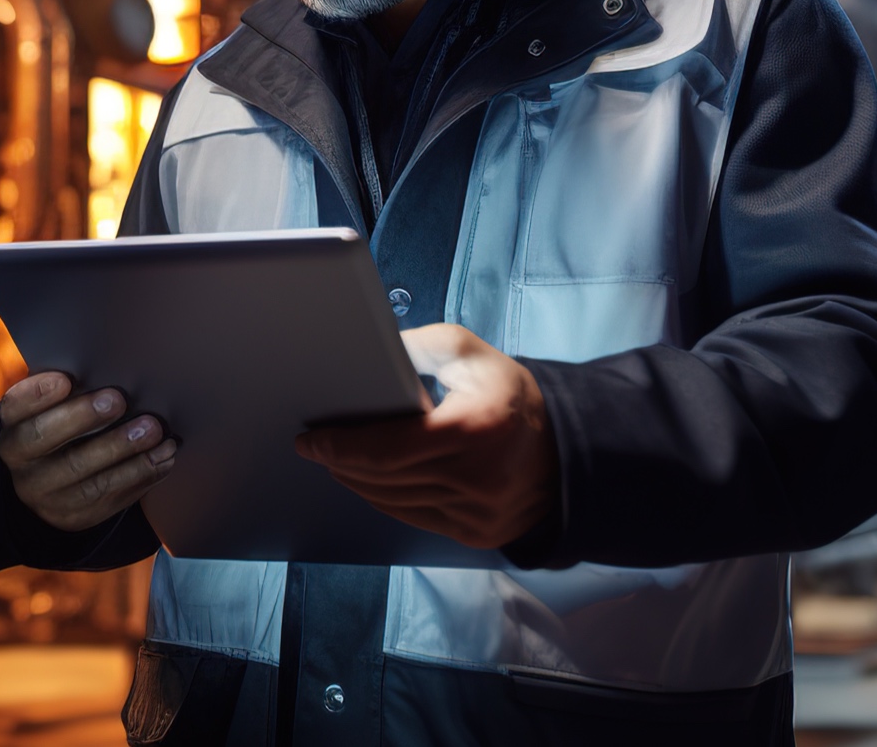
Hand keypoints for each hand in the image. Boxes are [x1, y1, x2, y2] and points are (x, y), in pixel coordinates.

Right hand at [0, 371, 177, 531]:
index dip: (37, 395)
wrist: (51, 487)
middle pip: (47, 441)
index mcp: (13, 429)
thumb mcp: (52, 412)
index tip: (66, 379)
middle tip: (119, 399)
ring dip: (124, 452)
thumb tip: (107, 369)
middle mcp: (23, 466)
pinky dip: (142, 475)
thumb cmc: (61, 431)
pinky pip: (110, 497)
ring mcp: (48, 496)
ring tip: (154, 431)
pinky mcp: (76, 517)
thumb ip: (68, 394)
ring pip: (85, 476)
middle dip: (84, 418)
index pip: (15, 409)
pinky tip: (162, 457)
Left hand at [295, 323, 558, 549]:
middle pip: (383, 477)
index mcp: (474, 429)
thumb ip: (420, 344)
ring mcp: (476, 513)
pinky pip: (413, 517)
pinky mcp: (475, 533)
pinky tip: (367, 482)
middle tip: (315, 446)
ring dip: (357, 482)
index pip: (387, 448)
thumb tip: (373, 352)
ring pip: (393, 501)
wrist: (566, 451)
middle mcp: (476, 478)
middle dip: (340, 461)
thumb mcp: (473, 354)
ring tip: (336, 461)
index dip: (340, 446)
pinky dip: (384, 499)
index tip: (309, 439)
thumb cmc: (512, 398)